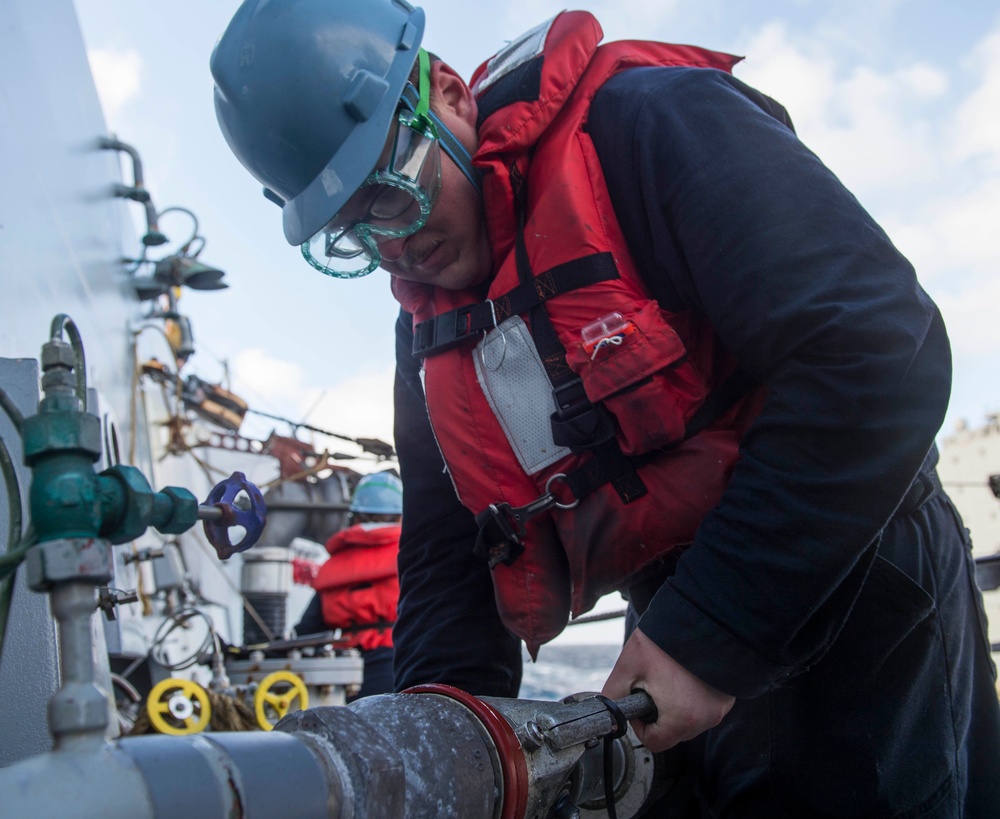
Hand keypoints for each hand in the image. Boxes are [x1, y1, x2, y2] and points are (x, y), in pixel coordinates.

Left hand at [601, 627, 734, 751]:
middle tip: (655, 685)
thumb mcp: (629, 665)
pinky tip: (686, 674)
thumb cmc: (666, 640)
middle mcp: (705, 719)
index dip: (641, 726)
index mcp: (682, 718)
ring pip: (690, 721)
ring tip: (671, 676)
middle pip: (673, 733)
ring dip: (677, 707)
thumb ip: (614, 693)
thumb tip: (607, 710)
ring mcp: (720, 709)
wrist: (701, 618)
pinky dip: (694, 698)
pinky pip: (705, 707)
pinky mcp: (727, 698)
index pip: (655, 743)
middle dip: (659, 714)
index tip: (639, 703)